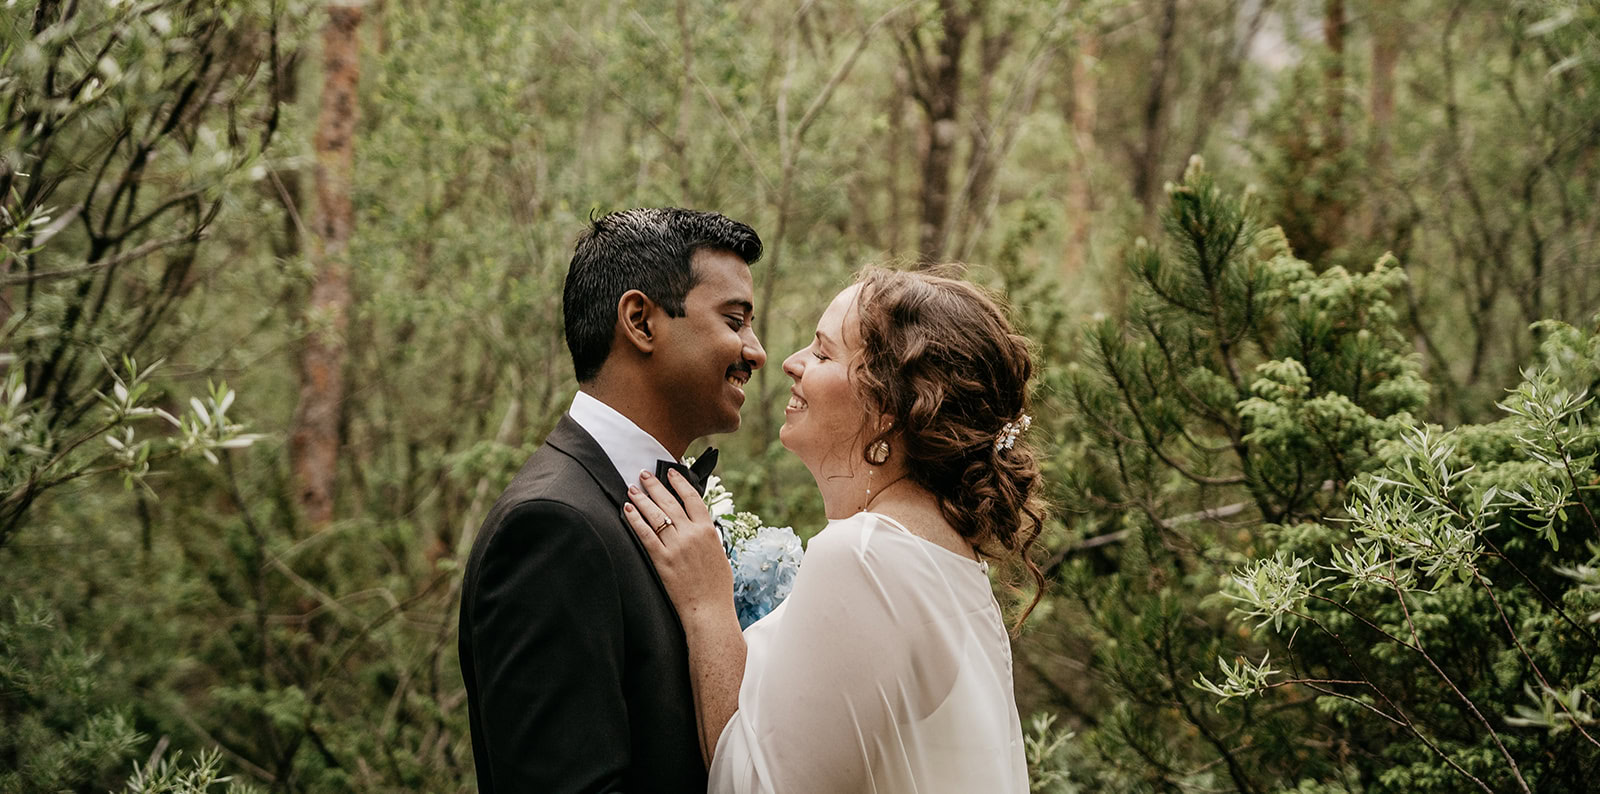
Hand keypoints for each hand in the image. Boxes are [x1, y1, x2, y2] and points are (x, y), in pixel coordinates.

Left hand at [623, 469, 734, 620]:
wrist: (710, 610)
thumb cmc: (717, 587)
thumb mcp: (719, 555)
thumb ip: (708, 538)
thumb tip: (699, 527)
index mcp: (708, 530)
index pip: (692, 498)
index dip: (680, 482)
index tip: (671, 472)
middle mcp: (691, 534)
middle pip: (670, 501)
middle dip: (655, 485)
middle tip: (644, 474)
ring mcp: (676, 546)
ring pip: (655, 515)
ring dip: (642, 499)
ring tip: (632, 489)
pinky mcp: (662, 560)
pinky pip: (645, 534)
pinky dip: (635, 520)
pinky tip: (627, 510)